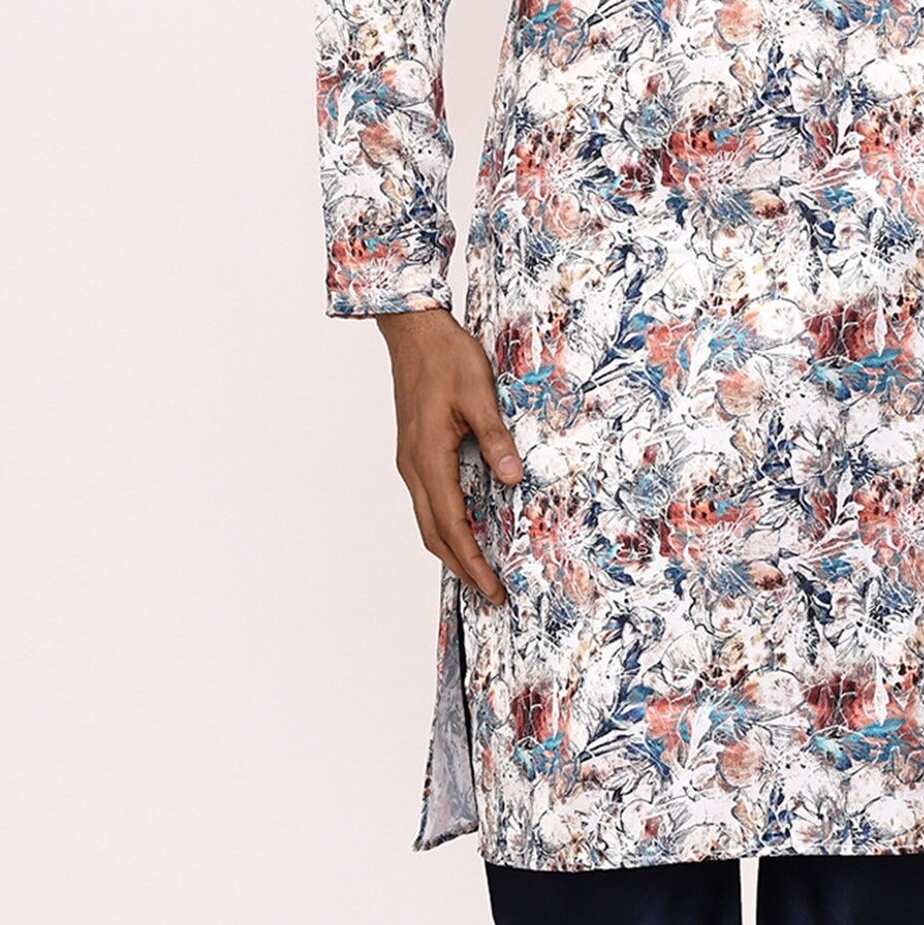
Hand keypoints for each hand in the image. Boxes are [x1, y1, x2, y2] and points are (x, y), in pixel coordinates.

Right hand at [376, 305, 522, 605]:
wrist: (413, 331)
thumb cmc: (445, 357)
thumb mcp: (478, 394)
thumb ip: (495, 438)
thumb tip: (514, 478)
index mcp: (428, 457)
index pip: (452, 525)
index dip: (473, 561)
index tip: (493, 588)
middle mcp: (413, 466)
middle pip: (434, 534)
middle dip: (462, 567)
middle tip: (490, 593)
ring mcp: (409, 460)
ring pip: (427, 520)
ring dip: (451, 549)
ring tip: (478, 571)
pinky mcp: (413, 451)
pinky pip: (427, 501)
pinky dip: (444, 525)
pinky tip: (463, 527)